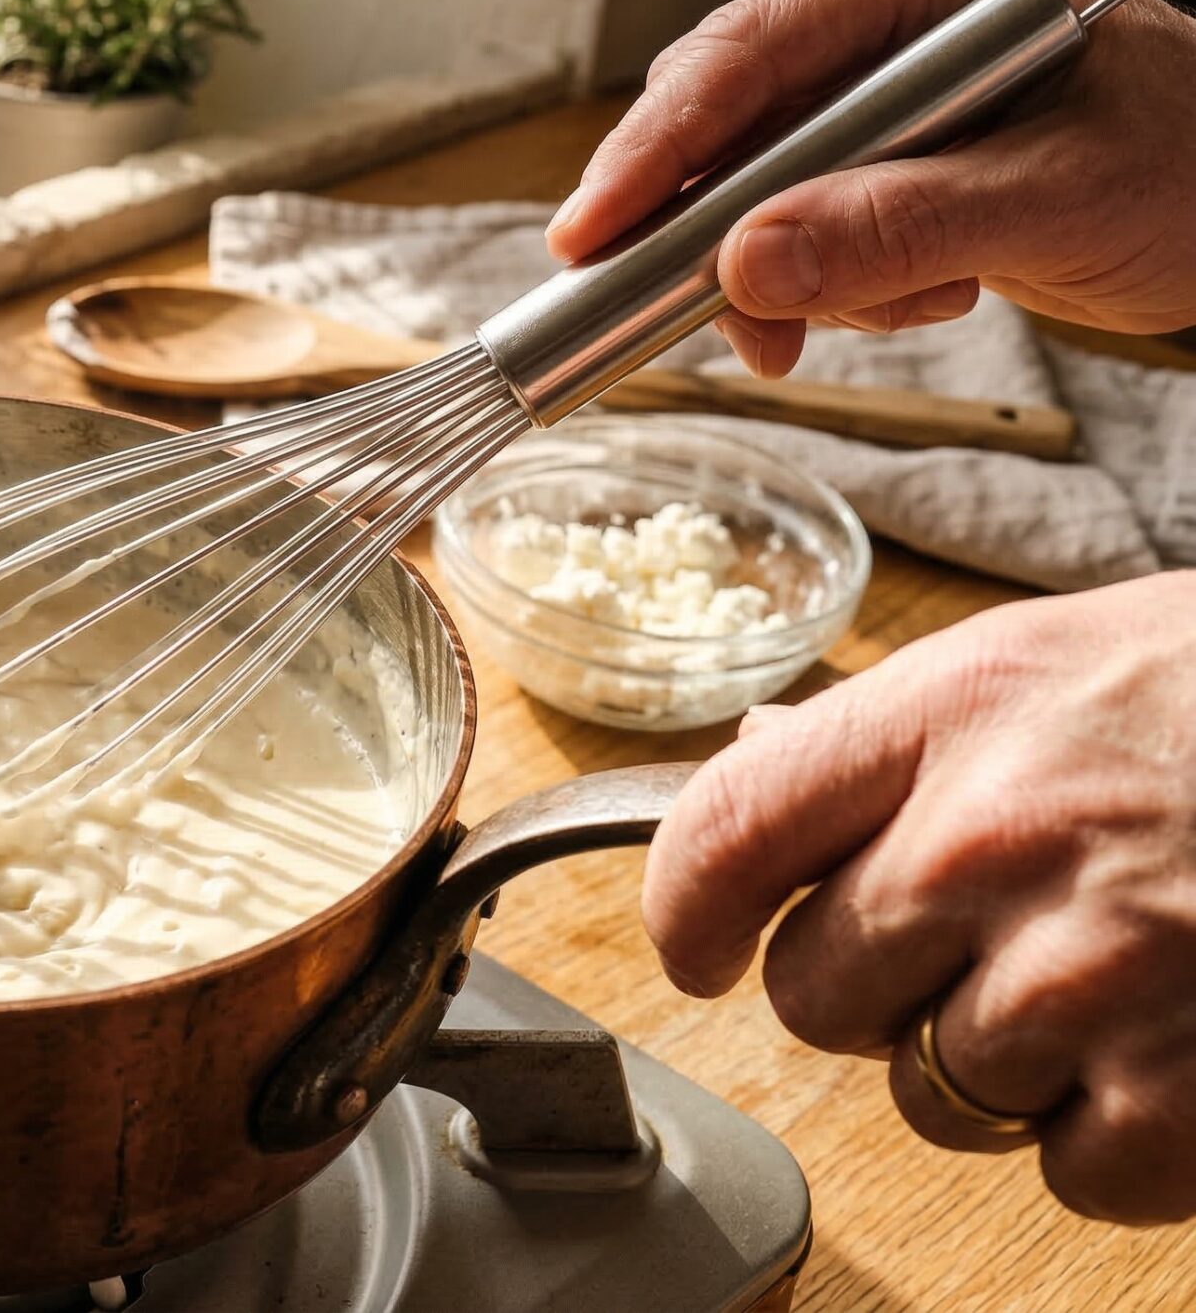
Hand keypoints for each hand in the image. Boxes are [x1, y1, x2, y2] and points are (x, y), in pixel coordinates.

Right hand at [547, 0, 1195, 376]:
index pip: (747, 53)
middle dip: (722, 234)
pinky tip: (922, 289)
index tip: (593, 234)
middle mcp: (881, 17)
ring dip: (792, 273)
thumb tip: (749, 268)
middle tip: (734, 324)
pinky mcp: (870, 155)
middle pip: (723, 120)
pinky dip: (831, 284)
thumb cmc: (1190, 168)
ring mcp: (871, 89)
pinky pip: (791, 225)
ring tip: (905, 303)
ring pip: (747, 188)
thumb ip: (901, 228)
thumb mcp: (1055, 200)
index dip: (656, 147)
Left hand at [643, 570, 1195, 1224]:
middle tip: (984, 942)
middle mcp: (1000, 839)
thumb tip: (755, 781)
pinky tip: (1176, 1049)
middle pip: (815, 994)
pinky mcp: (1190, 1089)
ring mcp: (1096, 971)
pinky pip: (1070, 1171)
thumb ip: (903, 735)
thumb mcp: (1060, 659)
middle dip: (873, 991)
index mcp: (955, 713)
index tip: (698, 948)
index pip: (728, 830)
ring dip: (999, 1066)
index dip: (685, 910)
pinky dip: (1115, 1140)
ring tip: (1115, 976)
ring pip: (930, 1095)